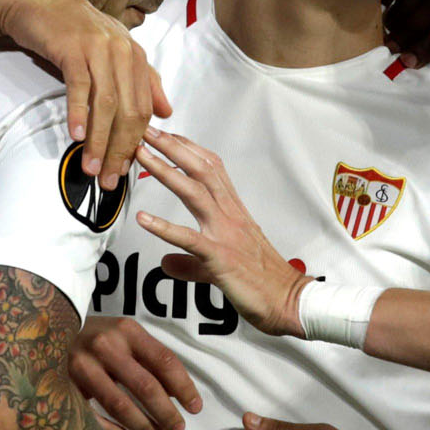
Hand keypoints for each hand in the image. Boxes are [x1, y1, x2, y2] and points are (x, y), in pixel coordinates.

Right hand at [0, 0, 171, 188]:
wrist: (35, 1)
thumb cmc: (71, 30)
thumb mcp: (112, 52)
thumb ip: (142, 79)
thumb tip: (166, 110)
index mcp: (135, 55)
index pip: (143, 109)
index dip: (135, 143)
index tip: (124, 169)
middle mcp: (123, 51)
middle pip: (129, 111)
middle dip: (119, 150)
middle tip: (109, 178)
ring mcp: (99, 48)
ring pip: (107, 104)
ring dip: (99, 141)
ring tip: (91, 167)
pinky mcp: (73, 48)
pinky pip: (80, 87)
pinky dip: (79, 113)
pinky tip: (76, 135)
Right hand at [72, 316, 202, 429]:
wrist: (50, 330)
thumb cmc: (98, 336)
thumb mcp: (126, 336)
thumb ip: (150, 358)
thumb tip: (178, 393)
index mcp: (127, 331)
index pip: (164, 361)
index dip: (184, 387)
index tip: (195, 407)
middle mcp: (105, 346)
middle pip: (145, 386)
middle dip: (166, 412)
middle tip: (178, 428)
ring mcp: (82, 366)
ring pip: (119, 404)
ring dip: (143, 425)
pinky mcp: (64, 385)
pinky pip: (92, 416)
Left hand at [134, 129, 307, 336]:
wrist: (288, 301)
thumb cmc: (261, 281)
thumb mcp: (219, 266)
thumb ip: (190, 262)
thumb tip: (166, 262)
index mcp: (233, 211)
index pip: (211, 168)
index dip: (188, 148)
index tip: (167, 134)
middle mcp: (230, 215)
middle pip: (201, 170)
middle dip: (173, 147)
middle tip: (148, 129)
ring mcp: (226, 234)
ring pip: (194, 192)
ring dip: (165, 170)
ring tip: (140, 154)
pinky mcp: (220, 258)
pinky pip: (189, 239)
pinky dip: (165, 228)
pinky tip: (143, 219)